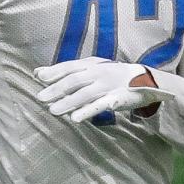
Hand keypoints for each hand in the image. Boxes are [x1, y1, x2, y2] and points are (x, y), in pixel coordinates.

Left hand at [34, 58, 171, 122]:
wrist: (145, 79)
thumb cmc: (112, 76)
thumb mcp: (91, 69)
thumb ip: (67, 71)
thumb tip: (38, 73)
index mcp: (91, 64)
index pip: (70, 67)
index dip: (54, 72)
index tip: (39, 78)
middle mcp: (98, 73)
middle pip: (74, 80)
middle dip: (57, 89)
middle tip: (40, 98)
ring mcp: (108, 85)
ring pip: (85, 94)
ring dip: (68, 102)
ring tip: (53, 111)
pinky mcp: (117, 99)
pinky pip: (100, 105)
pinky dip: (87, 111)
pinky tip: (75, 118)